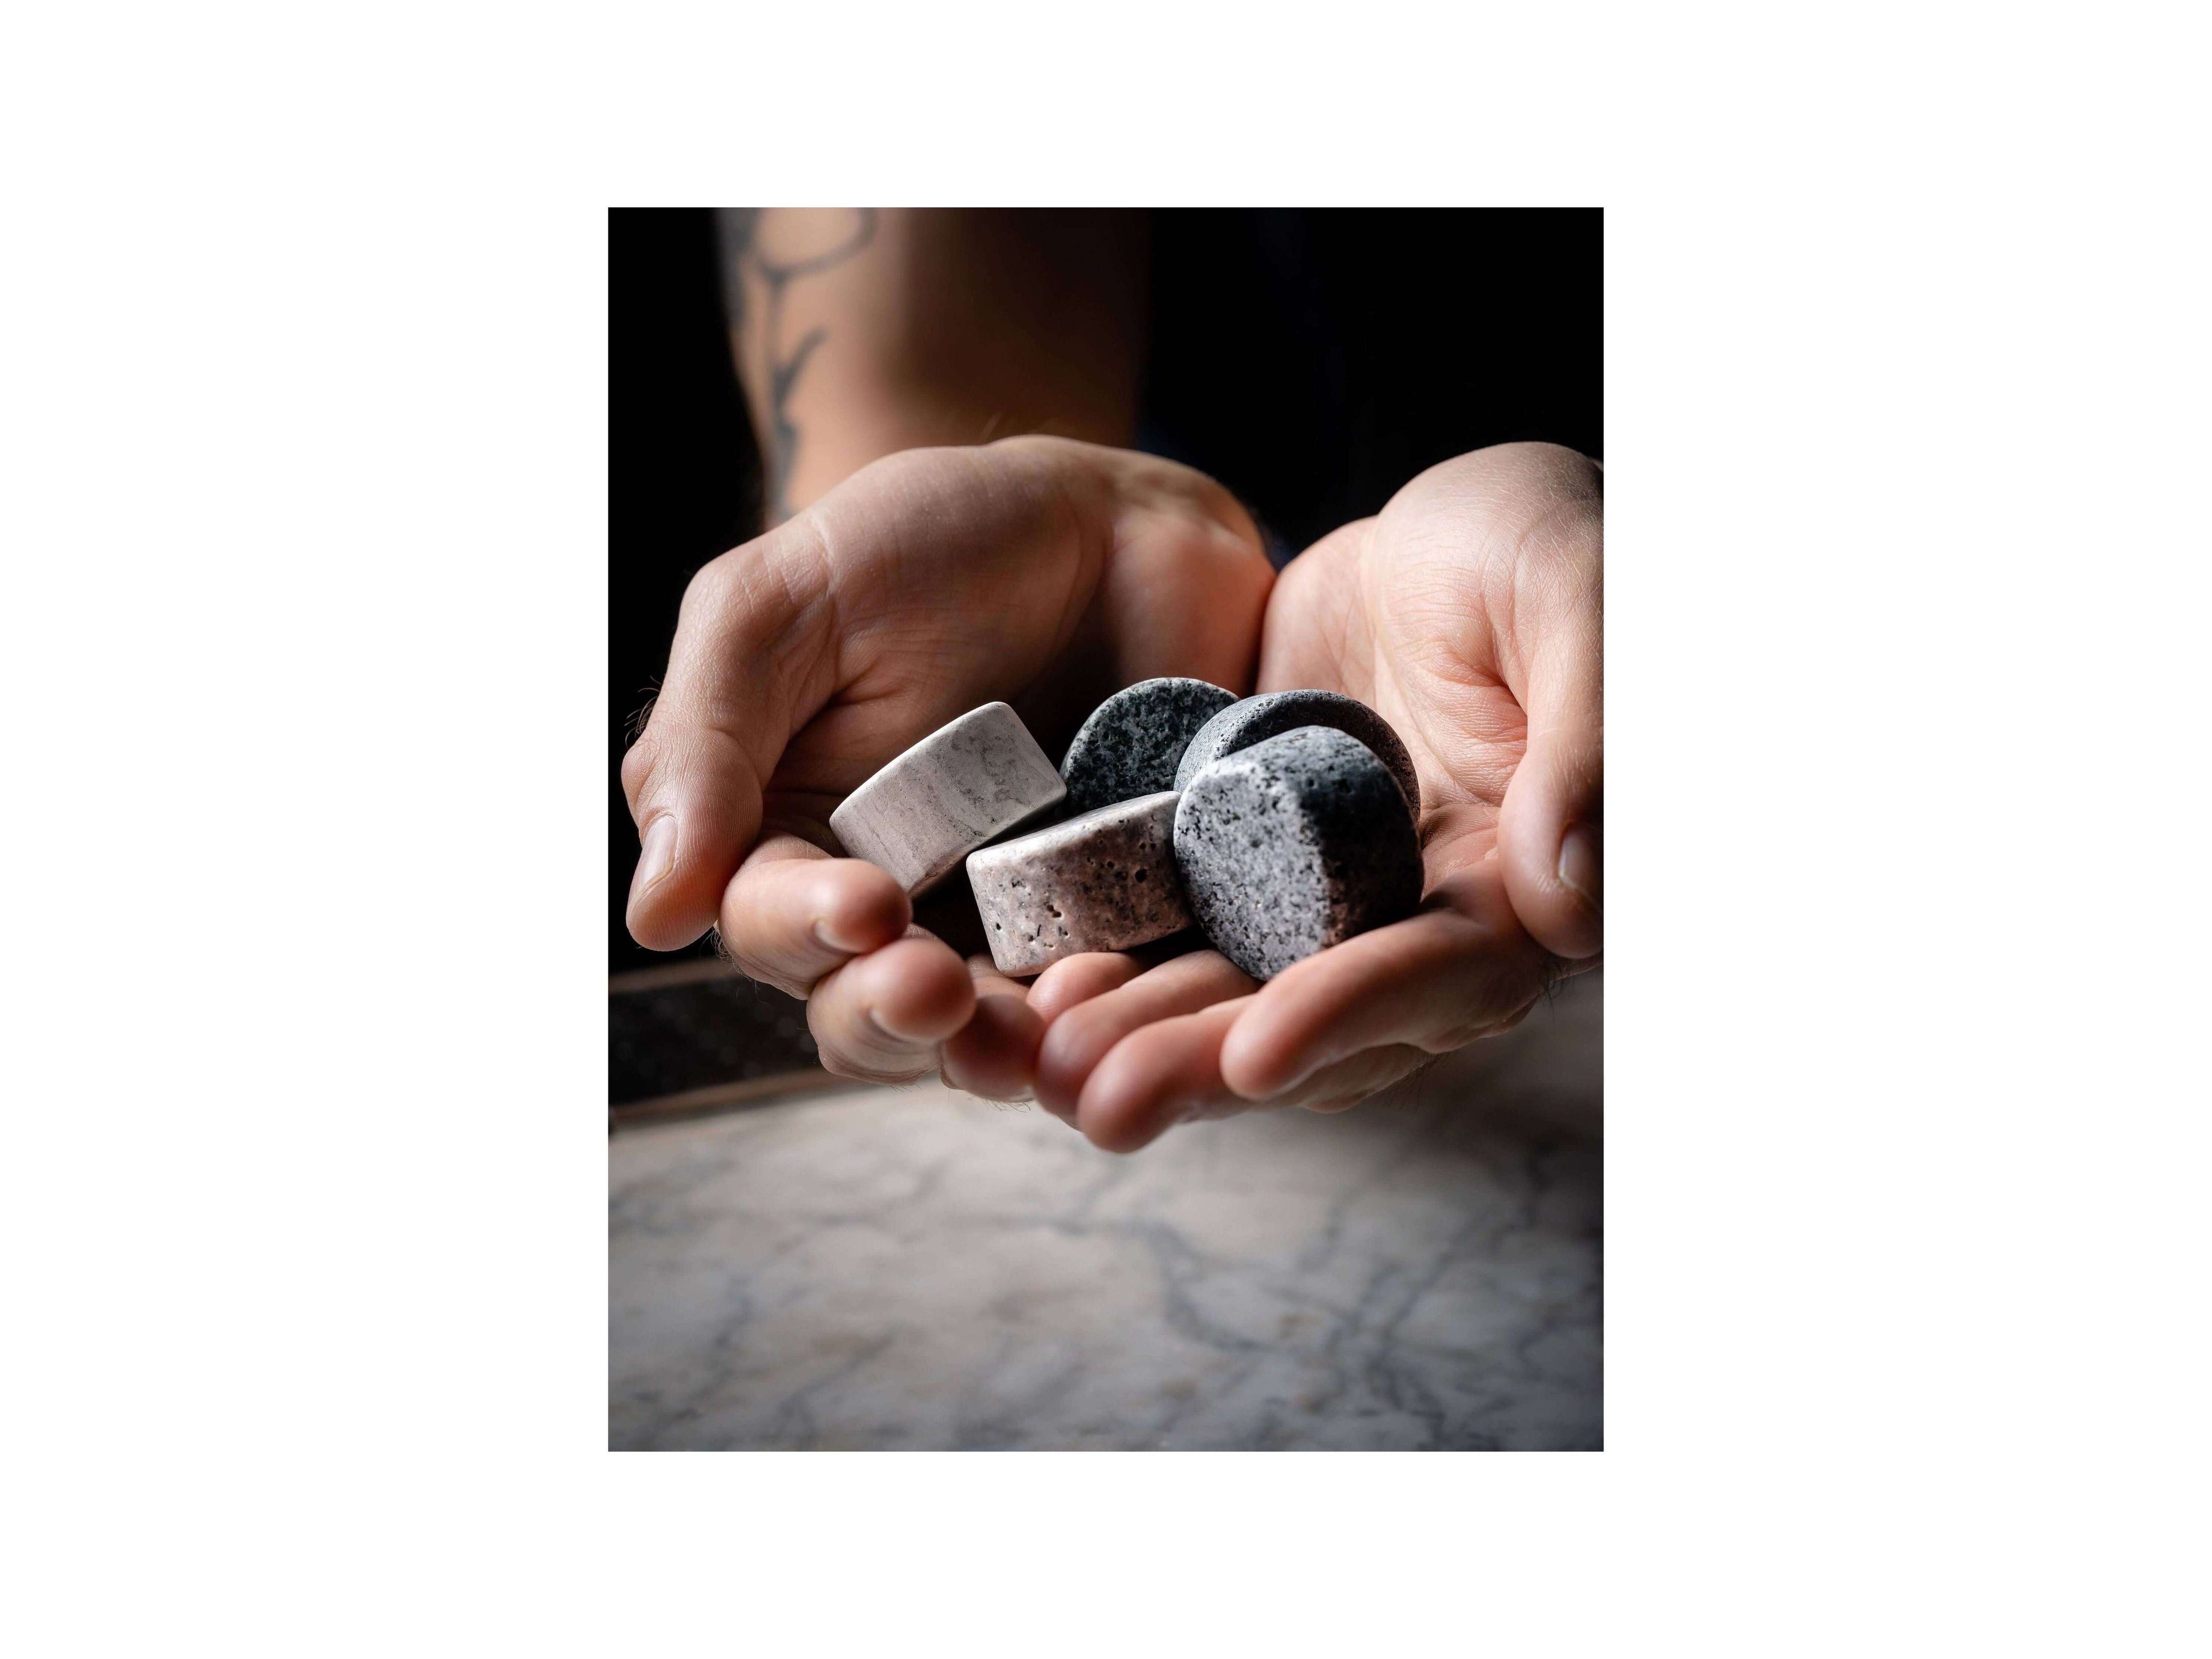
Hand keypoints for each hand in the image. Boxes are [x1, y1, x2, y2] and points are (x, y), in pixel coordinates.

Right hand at [620, 437, 1272, 1089]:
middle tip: (936, 991)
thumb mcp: (777, 607)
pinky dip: (1101, 1022)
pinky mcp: (1114, 924)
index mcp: (787, 837)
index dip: (802, 932)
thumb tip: (655, 917)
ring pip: (977, 1036)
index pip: (768, 923)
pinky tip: (1117, 1003)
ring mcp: (1004, 923)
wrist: (1105, 518)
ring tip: (1028, 1043)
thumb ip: (704, 746)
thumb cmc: (923, 542)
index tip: (862, 906)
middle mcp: (888, 904)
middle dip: (889, 1015)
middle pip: (861, 1013)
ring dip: (990, 1053)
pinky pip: (1101, 1005)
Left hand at [1028, 442, 1602, 1149]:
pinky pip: (1173, 921)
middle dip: (1207, 1060)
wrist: (1446, 519)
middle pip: (1318, 1014)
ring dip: (1141, 1032)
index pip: (1449, 977)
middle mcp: (1422, 915)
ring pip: (1231, 986)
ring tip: (1040, 1065)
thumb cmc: (1543, 536)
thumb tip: (1569, 906)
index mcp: (1523, 881)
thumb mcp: (1579, 593)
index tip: (1257, 1054)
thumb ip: (1591, 740)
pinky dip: (1111, 950)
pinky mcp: (1243, 857)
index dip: (1355, 1014)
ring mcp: (1323, 893)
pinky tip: (1028, 980)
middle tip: (1097, 1100)